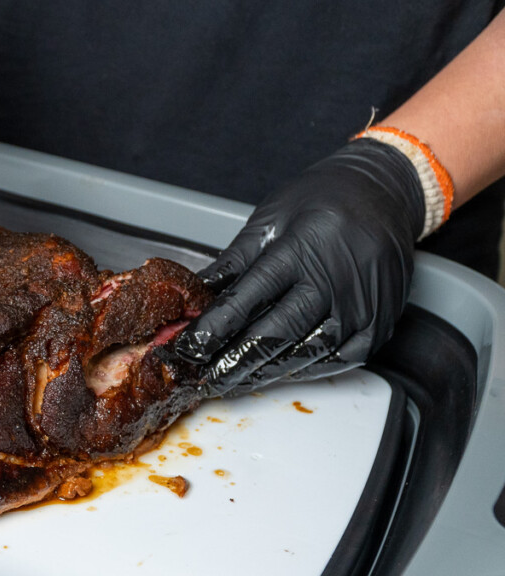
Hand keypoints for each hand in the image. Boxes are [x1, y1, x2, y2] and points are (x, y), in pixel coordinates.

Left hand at [174, 138, 425, 396]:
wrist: (385, 194)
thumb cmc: (324, 200)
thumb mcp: (270, 217)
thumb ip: (234, 261)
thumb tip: (198, 294)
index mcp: (300, 249)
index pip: (249, 297)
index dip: (216, 327)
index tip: (190, 346)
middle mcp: (334, 281)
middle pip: (276, 333)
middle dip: (235, 361)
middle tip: (207, 378)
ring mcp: (360, 306)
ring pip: (305, 353)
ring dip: (265, 372)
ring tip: (233, 382)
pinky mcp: (379, 325)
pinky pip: (337, 360)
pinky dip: (303, 370)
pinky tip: (276, 372)